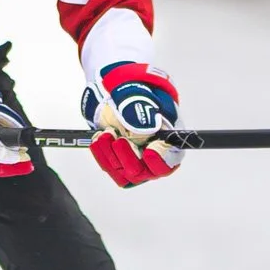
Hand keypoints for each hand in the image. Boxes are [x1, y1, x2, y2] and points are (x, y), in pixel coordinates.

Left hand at [80, 61, 181, 186]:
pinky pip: (109, 168)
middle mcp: (153, 158)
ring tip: (106, 133)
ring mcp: (135, 163)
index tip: (149, 150)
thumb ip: (144, 113)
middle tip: (119, 140)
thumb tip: (146, 129)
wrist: (119, 97)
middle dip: (129, 156)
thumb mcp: (140, 98)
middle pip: (144, 172)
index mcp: (169, 142)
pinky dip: (101, 154)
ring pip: (124, 173)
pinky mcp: (119, 164)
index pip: (170, 161)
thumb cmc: (138, 96)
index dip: (161, 160)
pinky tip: (99, 139)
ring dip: (111, 155)